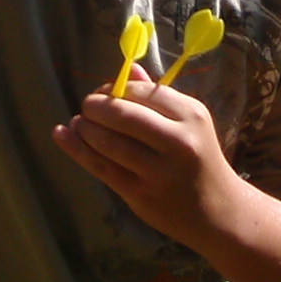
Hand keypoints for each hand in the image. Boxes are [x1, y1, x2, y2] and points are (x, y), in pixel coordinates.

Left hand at [52, 73, 242, 249]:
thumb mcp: (189, 124)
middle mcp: (178, 142)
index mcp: (192, 116)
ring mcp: (159, 171)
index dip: (116, 89)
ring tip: (78, 123)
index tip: (103, 91)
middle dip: (96, 106)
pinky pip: (102, 167)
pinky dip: (77, 149)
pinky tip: (63, 135)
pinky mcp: (141, 194)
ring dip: (85, 129)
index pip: (143, 92)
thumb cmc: (199, 160)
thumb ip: (158, 97)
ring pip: (109, 143)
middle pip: (124, 115)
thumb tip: (129, 70)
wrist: (217, 211)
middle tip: (87, 106)